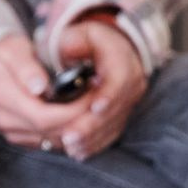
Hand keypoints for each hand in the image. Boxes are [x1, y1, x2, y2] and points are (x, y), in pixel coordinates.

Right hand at [0, 35, 82, 149]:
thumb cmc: (6, 55)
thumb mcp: (13, 49)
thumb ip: (26, 67)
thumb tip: (39, 87)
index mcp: (0, 95)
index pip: (42, 115)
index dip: (71, 111)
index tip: (91, 96)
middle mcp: (3, 119)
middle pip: (49, 131)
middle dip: (79, 119)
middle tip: (99, 102)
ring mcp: (11, 132)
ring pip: (51, 140)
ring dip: (76, 128)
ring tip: (93, 108)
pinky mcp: (20, 138)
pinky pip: (49, 142)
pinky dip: (67, 132)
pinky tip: (80, 117)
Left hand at [48, 15, 148, 160]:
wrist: (103, 47)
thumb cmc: (82, 40)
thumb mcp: (73, 35)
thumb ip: (66, 47)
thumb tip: (55, 70)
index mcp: (121, 57)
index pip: (120, 79)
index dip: (108, 94)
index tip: (93, 108)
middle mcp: (132, 80)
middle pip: (117, 107)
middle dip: (93, 124)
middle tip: (69, 137)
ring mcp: (130, 99)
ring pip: (115, 123)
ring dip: (93, 138)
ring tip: (70, 147)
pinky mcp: (124, 113)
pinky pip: (113, 131)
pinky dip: (96, 142)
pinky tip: (78, 152)